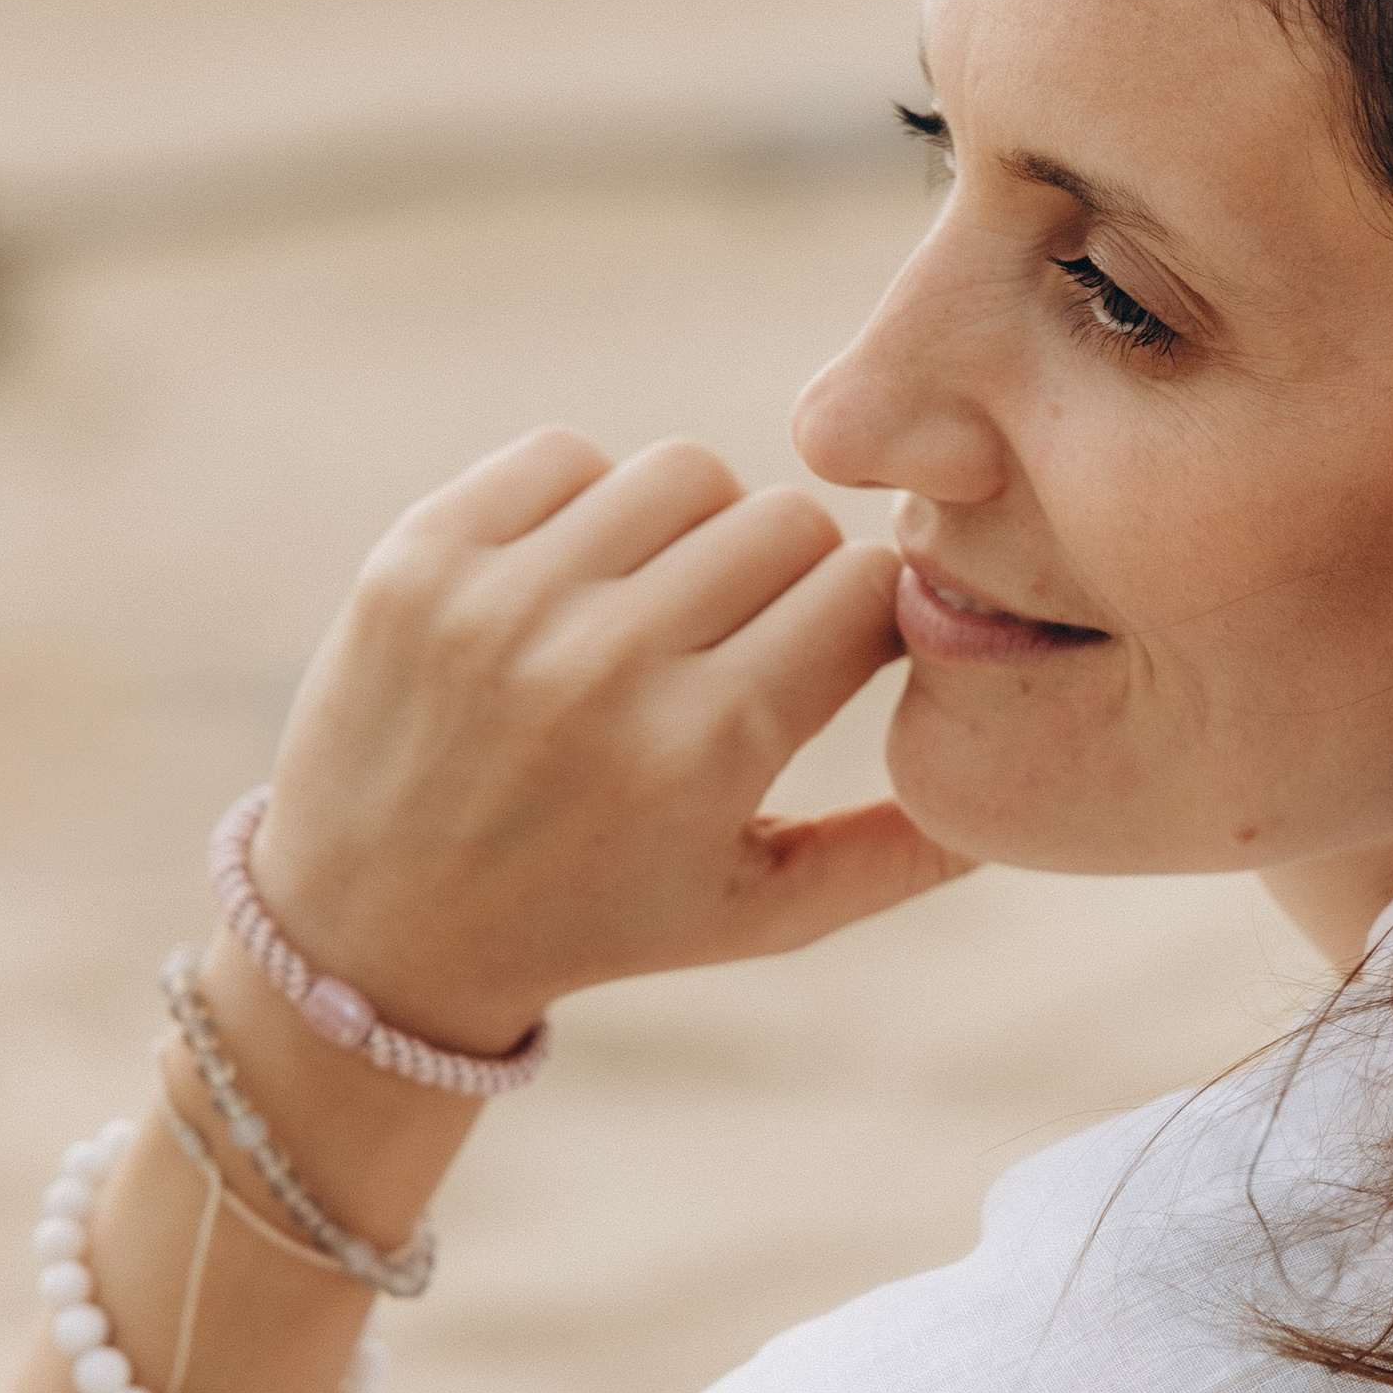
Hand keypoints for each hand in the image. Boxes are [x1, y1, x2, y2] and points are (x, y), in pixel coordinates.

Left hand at [253, 432, 968, 1050]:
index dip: (869, 619)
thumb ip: (899, 856)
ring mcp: (502, 602)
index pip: (862, 593)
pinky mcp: (420, 555)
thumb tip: (1023, 796)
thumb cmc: (596, 924)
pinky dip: (588, 505)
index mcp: (703, 752)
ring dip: (695, 531)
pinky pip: (565, 454)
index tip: (842, 656)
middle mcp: (603, 666)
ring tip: (664, 606)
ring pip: (684, 472)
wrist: (369, 938)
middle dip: (790, 576)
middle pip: (786, 521)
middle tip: (749, 640)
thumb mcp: (758, 916)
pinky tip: (575, 583)